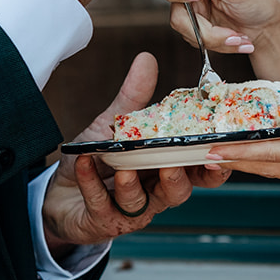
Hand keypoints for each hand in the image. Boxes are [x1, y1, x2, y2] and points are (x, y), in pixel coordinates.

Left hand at [43, 53, 229, 249]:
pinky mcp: (104, 220)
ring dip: (134, 185)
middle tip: (172, 164)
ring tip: (124, 168)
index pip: (200, 171)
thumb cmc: (97, 159)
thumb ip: (134, 98)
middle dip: (178, 179)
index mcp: (166, 168)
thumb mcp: (115, 125)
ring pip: (142, 203)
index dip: (215, 167)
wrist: (60, 192)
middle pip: (178, 192)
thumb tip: (147, 58)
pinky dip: (92, 183)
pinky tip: (85, 164)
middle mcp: (154, 192)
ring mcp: (130, 210)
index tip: (220, 151)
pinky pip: (101, 203)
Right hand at [143, 0, 279, 55]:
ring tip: (237, 38)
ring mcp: (192, 6)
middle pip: (168, 1)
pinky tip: (237, 39)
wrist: (271, 27)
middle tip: (220, 28)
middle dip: (195, 21)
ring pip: (180, 25)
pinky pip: (193, 38)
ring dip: (212, 37)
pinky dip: (218, 43)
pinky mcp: (196, 25)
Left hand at [210, 105, 279, 224]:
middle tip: (203, 156)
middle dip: (233, 160)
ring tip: (224, 157)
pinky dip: (270, 164)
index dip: (239, 149)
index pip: (271, 150)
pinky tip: (265, 159)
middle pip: (265, 163)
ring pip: (275, 169)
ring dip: (248, 163)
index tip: (213, 149)